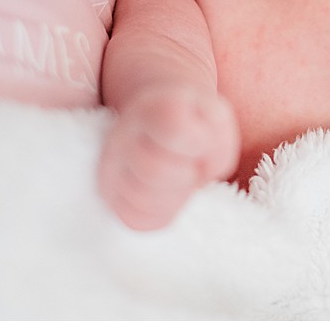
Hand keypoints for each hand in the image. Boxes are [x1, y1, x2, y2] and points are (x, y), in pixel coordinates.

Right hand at [96, 84, 239, 230]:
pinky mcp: (110, 192)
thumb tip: (204, 173)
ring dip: (173, 198)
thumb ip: (219, 142)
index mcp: (152, 109)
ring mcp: (111, 165)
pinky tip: (168, 200)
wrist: (157, 118)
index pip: (174, 129)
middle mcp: (123, 135)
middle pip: (154, 169)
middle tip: (190, 166)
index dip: (198, 143)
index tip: (201, 142)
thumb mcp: (215, 117)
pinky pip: (134, 220)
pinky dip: (159, 217)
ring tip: (179, 184)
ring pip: (141, 198)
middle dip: (185, 176)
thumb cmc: (192, 122)